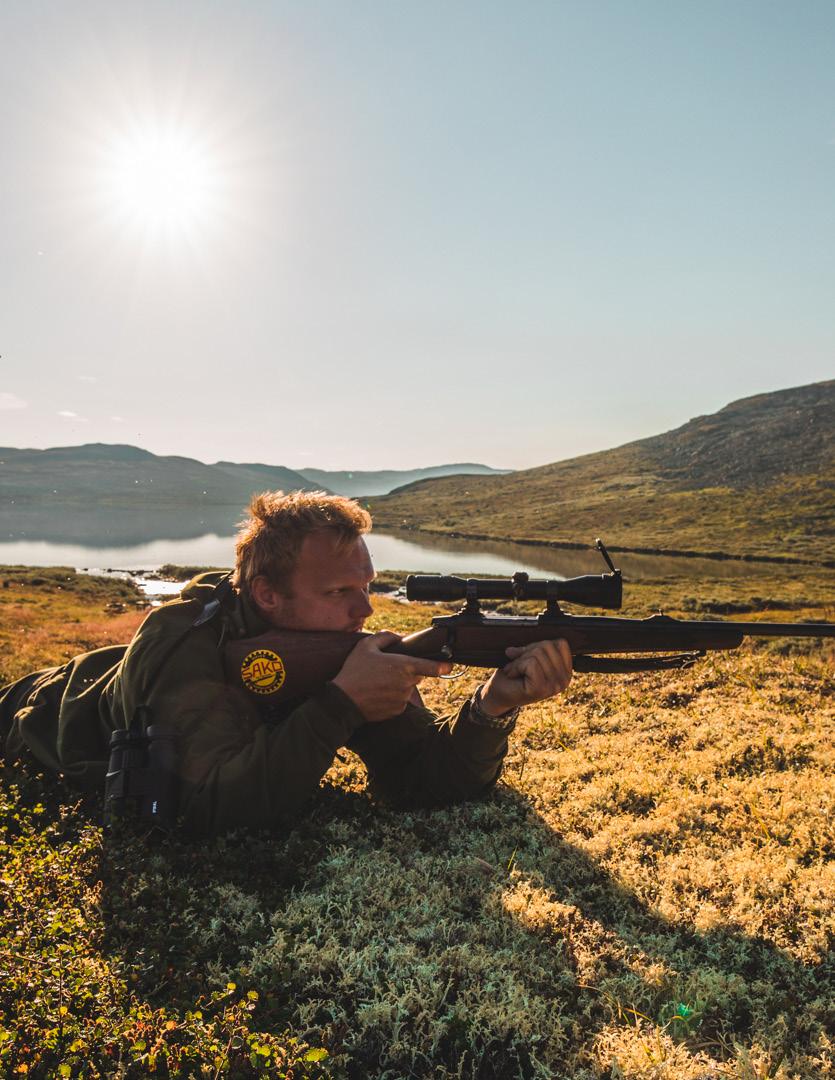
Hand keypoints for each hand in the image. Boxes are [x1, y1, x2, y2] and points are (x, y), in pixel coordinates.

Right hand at [332, 631, 452, 722]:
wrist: (343, 701)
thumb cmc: (354, 671)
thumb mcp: (366, 646)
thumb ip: (385, 637)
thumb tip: (397, 637)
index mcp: (403, 666)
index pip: (430, 667)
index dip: (443, 666)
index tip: (450, 665)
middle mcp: (407, 684)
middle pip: (416, 675)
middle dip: (406, 671)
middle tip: (386, 669)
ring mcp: (403, 699)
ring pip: (407, 689)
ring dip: (398, 685)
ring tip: (377, 682)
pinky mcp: (397, 711)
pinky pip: (400, 701)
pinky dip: (392, 697)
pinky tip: (377, 694)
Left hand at [479, 639, 571, 716]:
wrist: (501, 695)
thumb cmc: (516, 676)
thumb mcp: (529, 657)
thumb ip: (531, 649)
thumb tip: (511, 650)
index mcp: (566, 671)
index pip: (561, 643)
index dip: (539, 645)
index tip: (528, 657)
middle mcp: (564, 680)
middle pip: (548, 646)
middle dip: (527, 652)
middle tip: (518, 665)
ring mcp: (554, 686)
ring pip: (538, 653)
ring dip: (519, 661)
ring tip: (515, 671)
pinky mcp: (541, 688)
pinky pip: (530, 663)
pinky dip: (516, 666)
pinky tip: (513, 675)